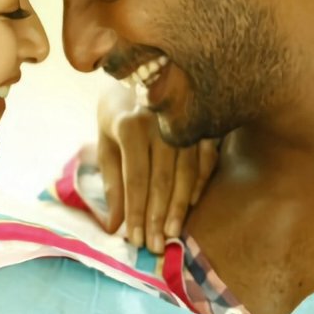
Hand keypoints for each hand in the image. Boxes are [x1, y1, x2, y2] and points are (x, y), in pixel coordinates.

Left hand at [96, 84, 218, 252]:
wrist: (144, 67)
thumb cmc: (120, 111)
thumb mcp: (107, 141)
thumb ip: (111, 183)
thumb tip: (113, 226)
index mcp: (130, 124)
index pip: (134, 178)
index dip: (136, 212)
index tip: (135, 239)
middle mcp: (160, 121)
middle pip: (162, 179)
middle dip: (157, 216)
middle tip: (156, 246)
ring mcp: (185, 120)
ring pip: (186, 172)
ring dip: (180, 206)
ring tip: (172, 233)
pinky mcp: (204, 122)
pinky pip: (206, 159)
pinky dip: (199, 184)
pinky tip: (192, 205)